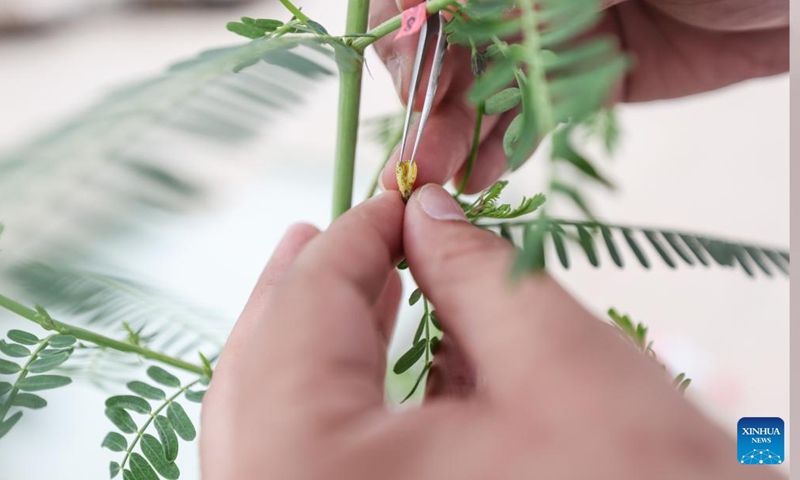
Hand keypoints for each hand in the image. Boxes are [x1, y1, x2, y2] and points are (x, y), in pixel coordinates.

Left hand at [200, 185, 779, 478]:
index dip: (357, 235)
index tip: (397, 197)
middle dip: (314, 284)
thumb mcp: (559, 367)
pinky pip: (304, 458)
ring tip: (355, 280)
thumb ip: (476, 272)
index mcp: (309, 467)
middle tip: (351, 229)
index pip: (307, 311)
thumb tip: (426, 215)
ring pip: (272, 416)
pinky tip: (377, 358)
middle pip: (262, 367)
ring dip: (317, 339)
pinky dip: (335, 397)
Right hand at [370, 0, 788, 193]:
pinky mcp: (584, 83)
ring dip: (456, 132)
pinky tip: (481, 172)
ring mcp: (554, 38)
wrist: (797, 4)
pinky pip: (529, 117)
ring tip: (442, 176)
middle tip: (421, 153)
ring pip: (484, 86)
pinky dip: (502, 145)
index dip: (411, 29)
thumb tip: (443, 5)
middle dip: (429, 97)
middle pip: (449, 44)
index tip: (419, 77)